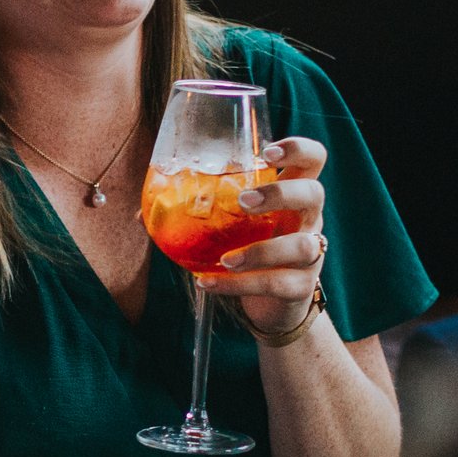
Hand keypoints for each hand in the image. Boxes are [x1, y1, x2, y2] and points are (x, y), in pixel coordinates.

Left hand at [211, 136, 327, 338]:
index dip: (297, 150)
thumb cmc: (248, 251)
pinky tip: (209, 283)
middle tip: (244, 201)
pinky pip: (277, 284)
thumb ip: (193, 215)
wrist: (272, 306)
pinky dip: (240, 285)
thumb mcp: (228, 228)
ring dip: (260, 250)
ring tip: (225, 258)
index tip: (267, 152)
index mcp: (291, 193)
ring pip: (301, 246)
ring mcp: (311, 254)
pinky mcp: (301, 287)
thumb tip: (142, 214)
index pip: (312, 159)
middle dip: (281, 194)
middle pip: (315, 193)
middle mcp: (308, 219)